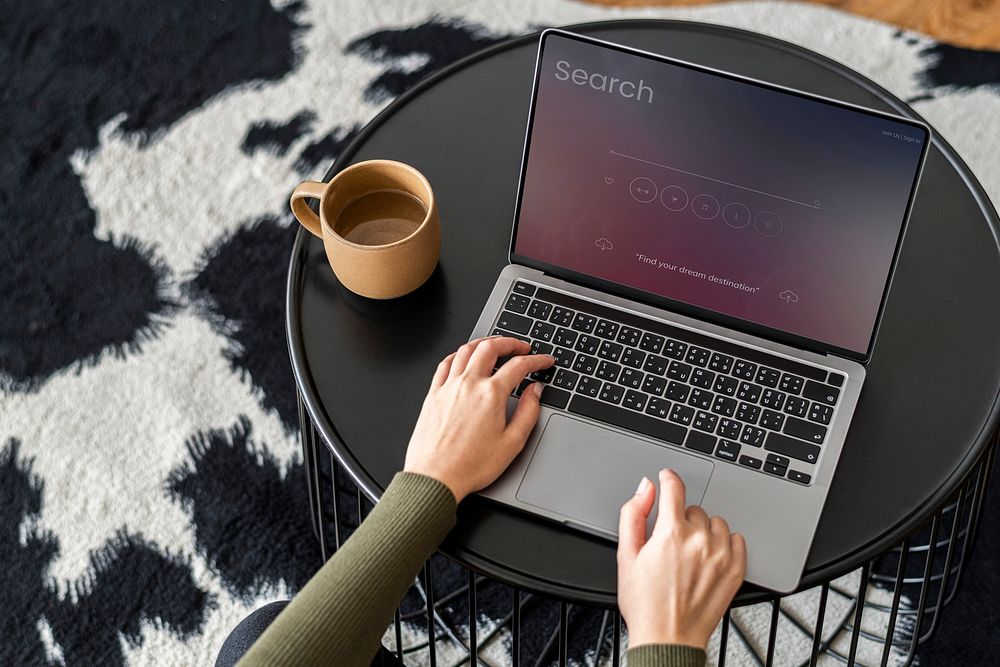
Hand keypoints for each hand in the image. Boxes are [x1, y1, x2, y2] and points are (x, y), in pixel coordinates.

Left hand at [403, 336, 554, 502]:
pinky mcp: (433, 395)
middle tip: (521, 347)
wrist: (435, 478)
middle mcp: (468, 384)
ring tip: (495, 345)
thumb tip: (536, 392)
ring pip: (466, 350)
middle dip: (510, 342)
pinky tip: (463, 358)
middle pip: (490, 348)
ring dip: (484, 342)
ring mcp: (448, 387)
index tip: (544, 361)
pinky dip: (457, 354)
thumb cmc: (470, 466)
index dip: (536, 361)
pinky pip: (445, 364)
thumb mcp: (512, 443)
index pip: (519, 366)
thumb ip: (528, 412)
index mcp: (491, 395)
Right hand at [617, 469, 746, 649]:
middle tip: (670, 542)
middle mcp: (700, 540)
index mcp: (671, 533)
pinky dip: (725, 543)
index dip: (668, 478)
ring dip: (704, 530)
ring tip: (690, 552)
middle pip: (693, 509)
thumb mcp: (626, 555)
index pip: (674, 488)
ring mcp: (721, 555)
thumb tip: (645, 488)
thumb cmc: (645, 603)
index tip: (667, 477)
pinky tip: (710, 557)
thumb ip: (633, 514)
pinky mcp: (736, 570)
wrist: (668, 639)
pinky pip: (737, 539)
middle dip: (681, 518)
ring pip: (716, 522)